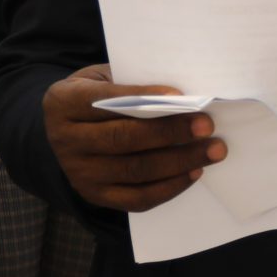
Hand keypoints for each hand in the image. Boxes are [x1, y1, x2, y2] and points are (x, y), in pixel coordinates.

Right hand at [41, 64, 224, 211]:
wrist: (70, 130)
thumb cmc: (99, 97)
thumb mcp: (103, 79)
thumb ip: (131, 84)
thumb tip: (183, 96)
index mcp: (63, 102)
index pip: (106, 100)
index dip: (144, 97)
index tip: (181, 96)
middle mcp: (64, 139)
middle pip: (123, 139)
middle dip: (170, 132)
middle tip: (207, 125)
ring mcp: (78, 172)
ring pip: (135, 170)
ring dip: (181, 161)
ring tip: (214, 150)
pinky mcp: (95, 195)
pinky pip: (138, 198)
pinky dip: (170, 187)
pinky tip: (195, 172)